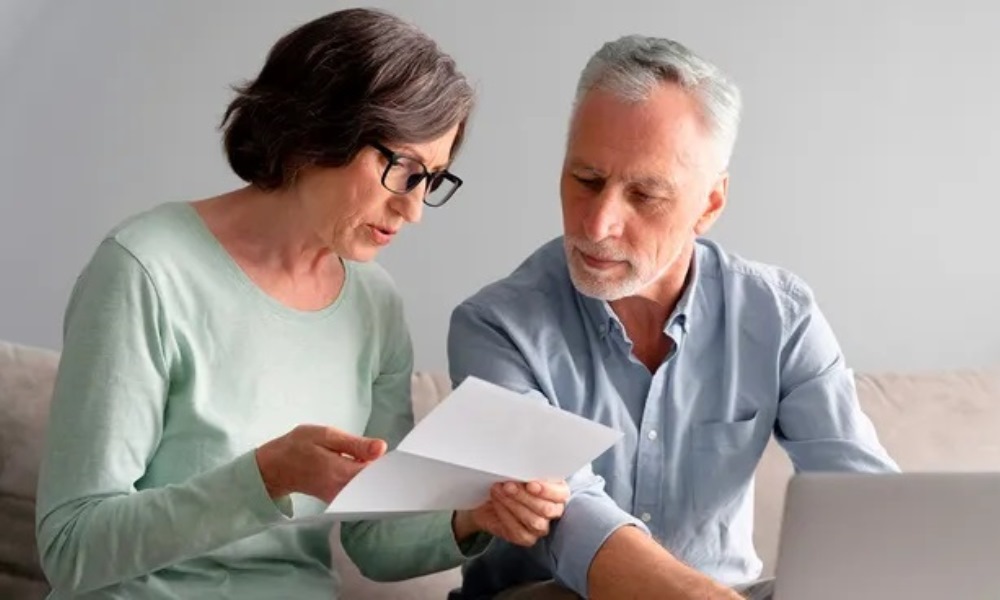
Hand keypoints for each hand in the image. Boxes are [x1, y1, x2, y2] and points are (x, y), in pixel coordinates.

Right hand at [255, 424, 386, 502]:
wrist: (276, 467)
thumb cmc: (299, 446)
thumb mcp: (326, 435)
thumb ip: (355, 444)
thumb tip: (382, 448)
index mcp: (341, 472)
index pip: (377, 475)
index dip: (390, 466)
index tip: (397, 457)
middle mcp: (343, 490)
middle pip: (375, 485)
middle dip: (385, 471)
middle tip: (384, 456)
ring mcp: (340, 497)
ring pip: (368, 489)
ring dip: (374, 475)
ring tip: (371, 460)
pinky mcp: (338, 499)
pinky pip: (359, 491)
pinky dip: (364, 480)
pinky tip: (361, 467)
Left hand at [455, 480, 569, 546]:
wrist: (490, 497)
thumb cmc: (510, 481)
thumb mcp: (520, 473)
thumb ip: (527, 472)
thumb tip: (523, 471)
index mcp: (558, 492)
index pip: (561, 494)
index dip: (547, 490)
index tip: (530, 484)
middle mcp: (553, 511)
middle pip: (547, 509)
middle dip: (524, 496)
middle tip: (507, 485)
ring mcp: (541, 527)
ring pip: (534, 522)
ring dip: (513, 505)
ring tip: (498, 492)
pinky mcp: (527, 538)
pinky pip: (519, 532)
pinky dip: (505, 515)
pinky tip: (497, 503)